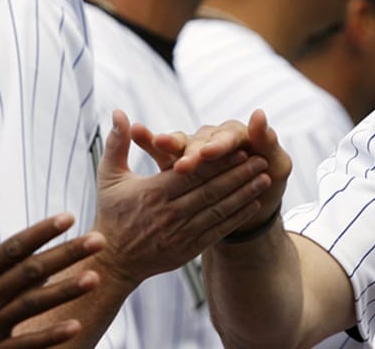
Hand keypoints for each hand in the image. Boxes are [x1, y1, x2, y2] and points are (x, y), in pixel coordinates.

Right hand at [0, 188, 103, 348]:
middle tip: (98, 240)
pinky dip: (48, 337)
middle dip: (67, 254)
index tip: (68, 216)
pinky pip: (22, 345)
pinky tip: (74, 327)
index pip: (13, 247)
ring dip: (65, 291)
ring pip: (33, 306)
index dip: (42, 231)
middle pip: (32, 272)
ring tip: (93, 277)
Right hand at [95, 110, 273, 287]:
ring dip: (244, 194)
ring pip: (218, 210)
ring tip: (265, 178)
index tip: (240, 147)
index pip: (192, 172)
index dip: (218, 161)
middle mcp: (169, 213)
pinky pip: (218, 231)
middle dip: (239, 174)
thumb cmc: (111, 214)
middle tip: (262, 159)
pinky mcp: (188, 249)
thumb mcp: (109, 177)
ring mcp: (180, 233)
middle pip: (211, 190)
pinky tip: (254, 205)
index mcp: (153, 192)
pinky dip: (237, 218)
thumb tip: (120, 112)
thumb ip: (117, 144)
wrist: (113, 262)